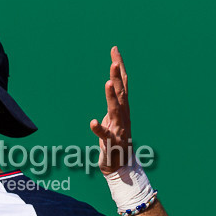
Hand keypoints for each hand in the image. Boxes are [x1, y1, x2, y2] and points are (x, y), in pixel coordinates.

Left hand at [89, 46, 133, 175]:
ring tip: (107, 83)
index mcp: (122, 109)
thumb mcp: (114, 118)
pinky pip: (105, 135)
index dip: (118, 67)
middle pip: (121, 93)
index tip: (114, 50)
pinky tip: (92, 122)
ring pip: (115, 110)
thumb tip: (112, 86)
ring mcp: (118, 129)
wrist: (120, 166)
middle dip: (117, 77)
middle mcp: (123, 116)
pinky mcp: (111, 142)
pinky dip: (99, 129)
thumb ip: (114, 103)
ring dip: (111, 96)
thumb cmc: (115, 141)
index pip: (122, 83)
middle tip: (114, 61)